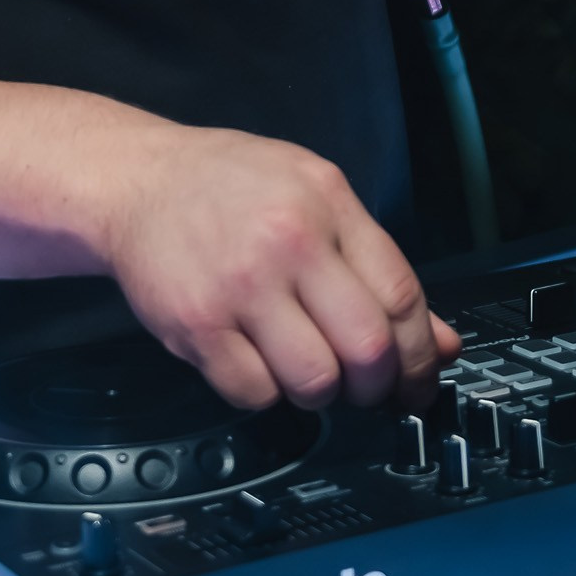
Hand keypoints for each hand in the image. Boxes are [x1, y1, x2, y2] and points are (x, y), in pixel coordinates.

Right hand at [99, 126, 460, 410]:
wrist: (136, 181)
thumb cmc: (229, 186)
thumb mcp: (316, 195)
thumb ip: (376, 263)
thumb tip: (439, 341)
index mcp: (326, 204)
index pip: (401, 295)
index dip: (421, 352)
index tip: (420, 377)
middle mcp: (287, 243)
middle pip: (367, 349)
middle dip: (377, 386)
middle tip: (367, 387)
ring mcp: (239, 287)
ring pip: (314, 382)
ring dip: (321, 392)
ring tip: (307, 368)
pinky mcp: (196, 325)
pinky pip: (254, 394)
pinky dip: (265, 393)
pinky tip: (258, 362)